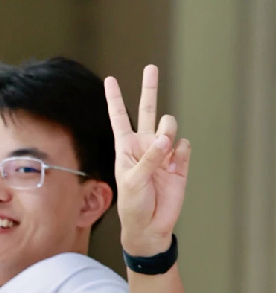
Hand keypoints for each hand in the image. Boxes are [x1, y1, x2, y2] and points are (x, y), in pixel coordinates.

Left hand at [105, 65, 191, 256]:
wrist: (150, 225)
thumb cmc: (133, 205)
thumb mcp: (133, 181)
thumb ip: (149, 158)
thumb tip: (166, 138)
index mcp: (125, 147)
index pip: (119, 118)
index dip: (115, 99)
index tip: (110, 79)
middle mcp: (144, 145)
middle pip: (148, 110)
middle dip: (149, 89)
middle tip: (151, 68)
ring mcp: (162, 151)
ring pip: (169, 125)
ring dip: (167, 133)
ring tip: (163, 151)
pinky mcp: (179, 161)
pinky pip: (183, 145)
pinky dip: (179, 153)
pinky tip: (174, 166)